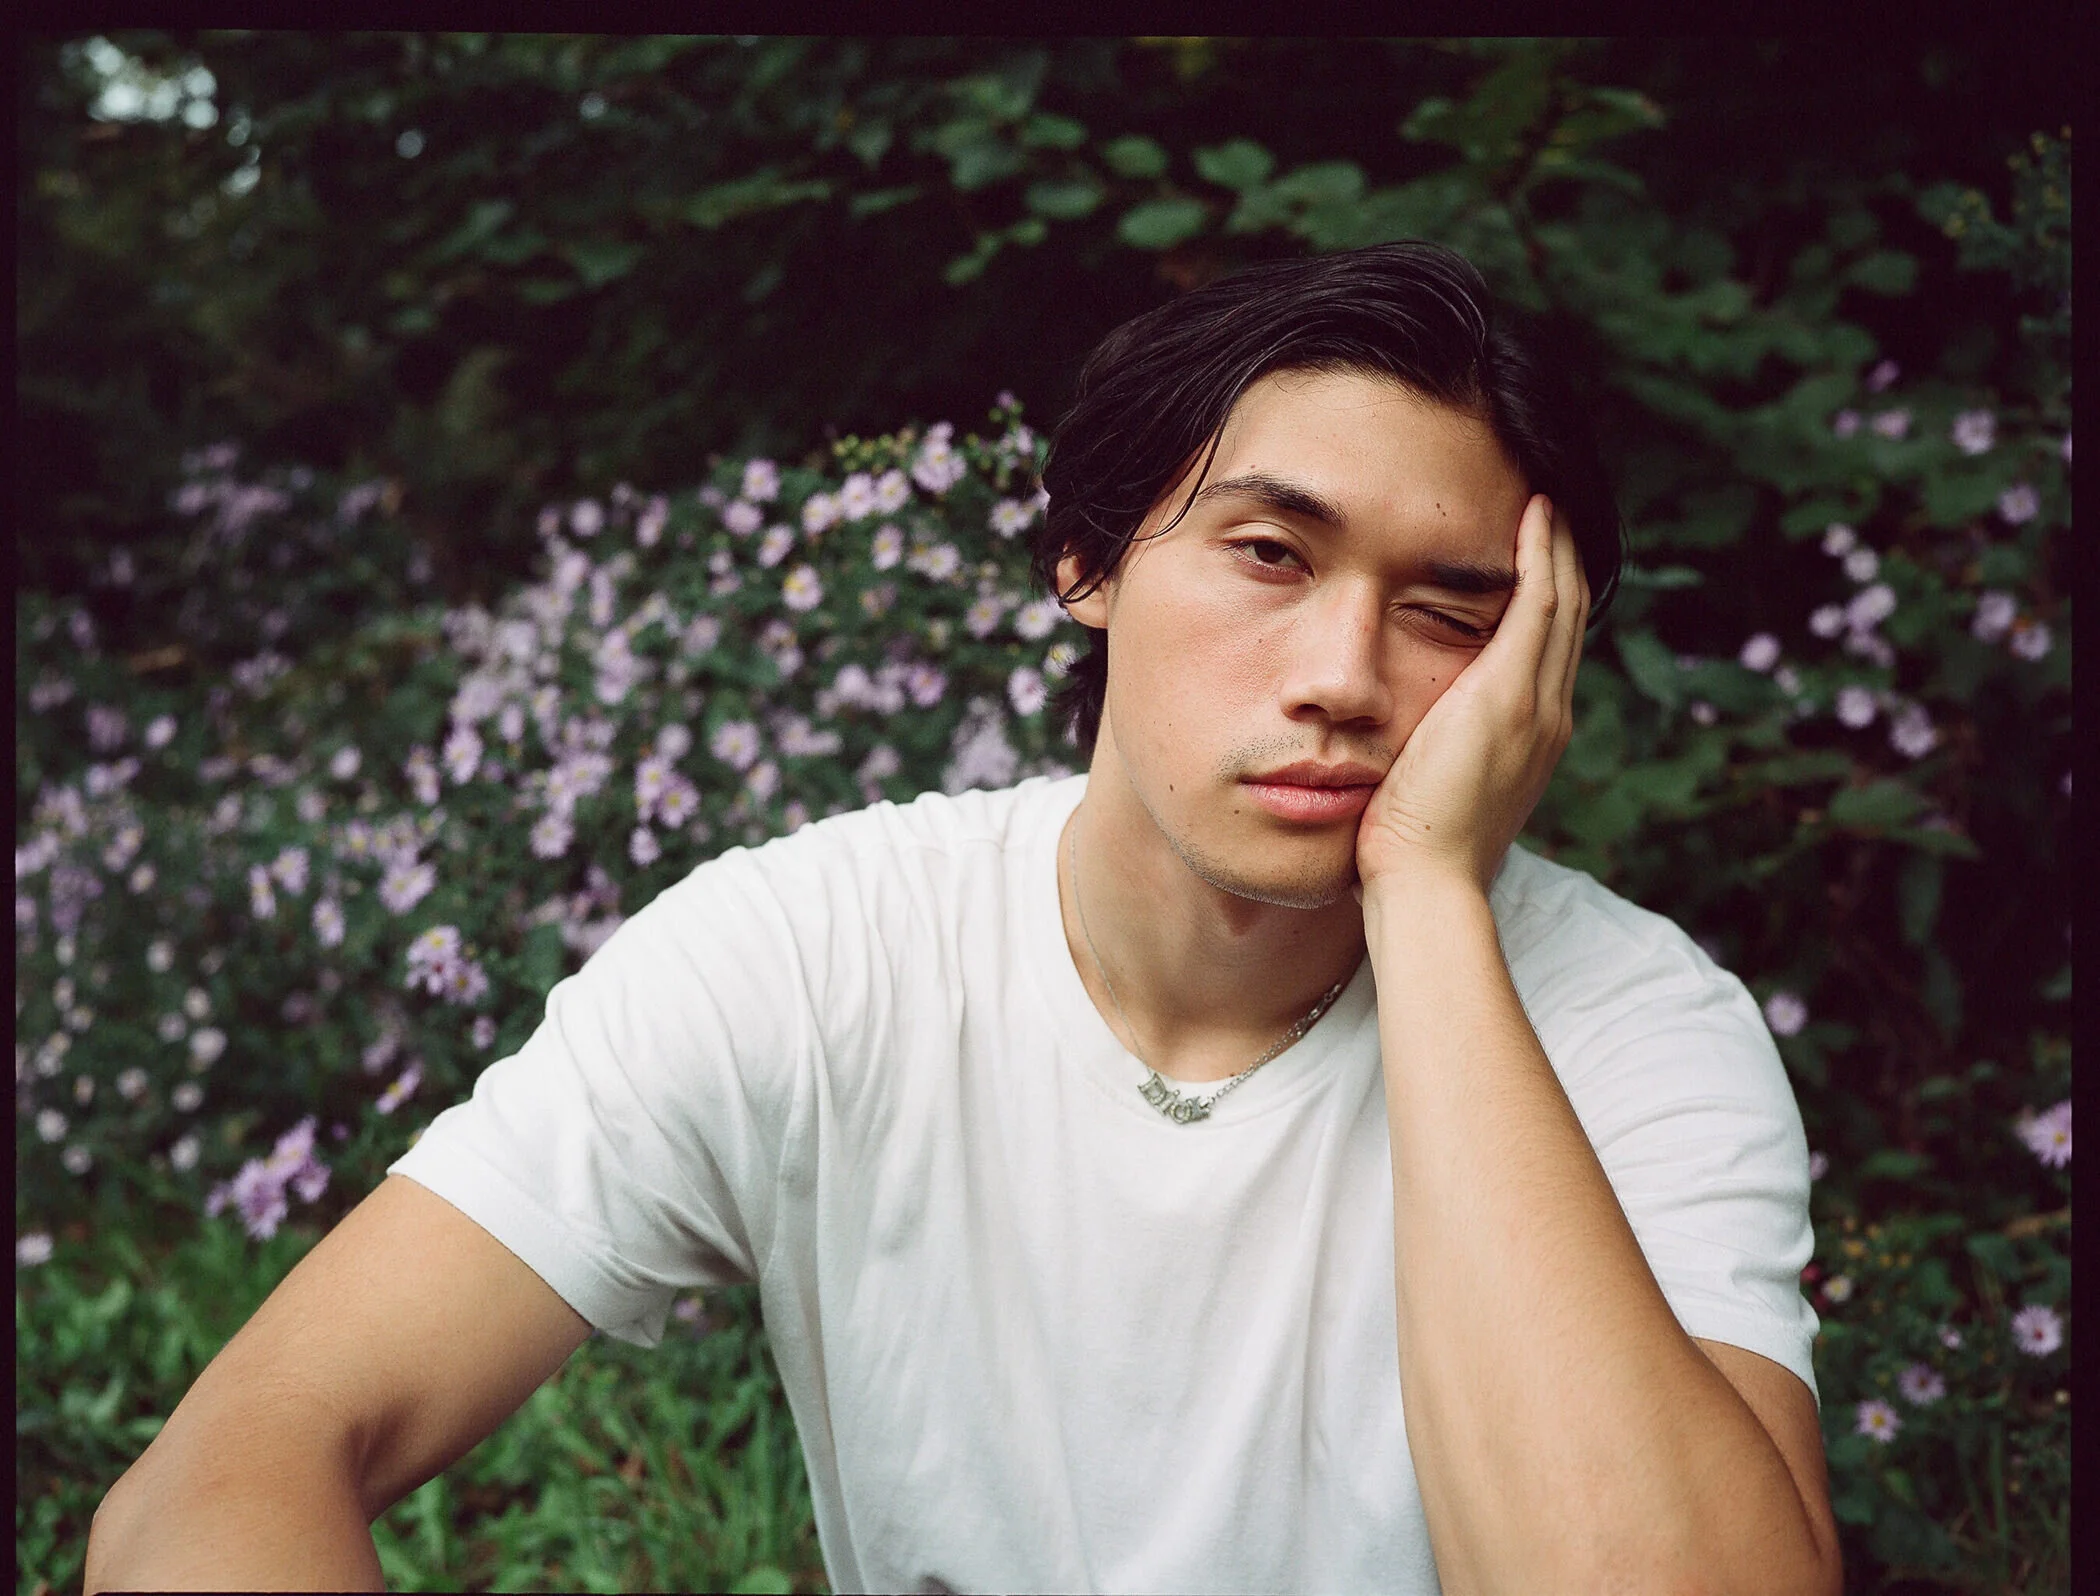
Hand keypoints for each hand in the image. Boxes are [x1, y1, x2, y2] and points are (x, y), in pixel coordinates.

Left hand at [1355, 493, 1588, 899]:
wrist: (1425, 884)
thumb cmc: (1409, 853)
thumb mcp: (1429, 792)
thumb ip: (1431, 757)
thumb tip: (1406, 746)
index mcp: (1531, 738)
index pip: (1547, 651)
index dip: (1548, 598)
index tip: (1537, 555)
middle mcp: (1548, 715)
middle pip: (1568, 618)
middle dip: (1563, 559)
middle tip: (1552, 507)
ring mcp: (1535, 704)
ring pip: (1562, 602)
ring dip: (1556, 545)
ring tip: (1547, 498)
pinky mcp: (1510, 694)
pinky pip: (1538, 604)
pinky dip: (1541, 556)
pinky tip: (1535, 514)